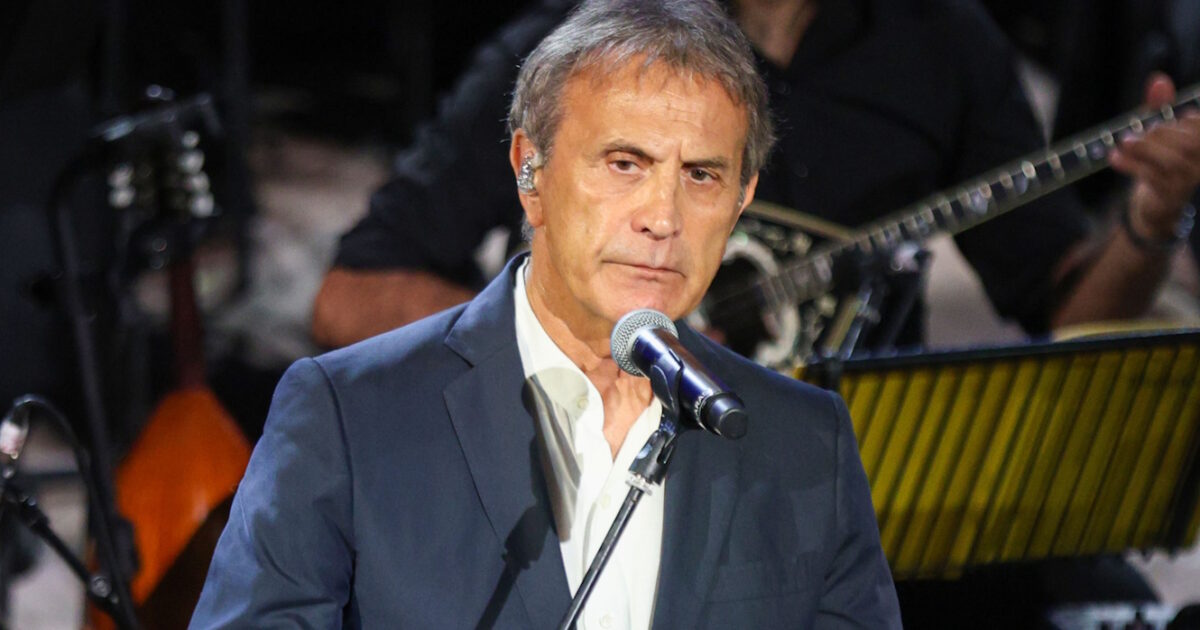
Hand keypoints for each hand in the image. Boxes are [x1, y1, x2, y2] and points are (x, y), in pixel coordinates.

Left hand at [1109, 73, 1199, 238]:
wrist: (1154, 204)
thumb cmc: (1159, 160)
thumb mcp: (1159, 130)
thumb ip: (1160, 106)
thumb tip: (1158, 79)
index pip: (1199, 126)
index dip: (1186, 120)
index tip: (1166, 119)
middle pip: (1189, 144)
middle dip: (1160, 133)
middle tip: (1137, 133)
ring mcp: (1189, 181)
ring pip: (1172, 160)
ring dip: (1144, 148)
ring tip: (1124, 143)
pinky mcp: (1170, 195)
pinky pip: (1152, 177)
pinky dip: (1130, 165)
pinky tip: (1114, 157)